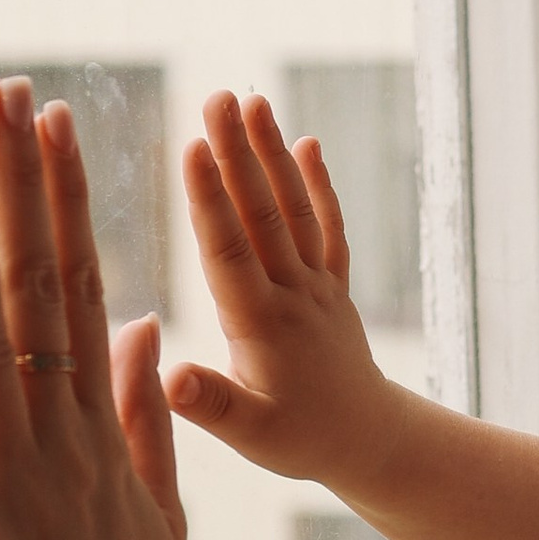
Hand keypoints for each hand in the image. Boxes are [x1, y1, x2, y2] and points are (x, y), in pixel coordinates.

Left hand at [0, 80, 187, 539]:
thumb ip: (146, 419)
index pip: (83, 293)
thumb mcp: (159, 521)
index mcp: (103, 436)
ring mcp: (12, 485)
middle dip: (24, 190)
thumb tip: (138, 324)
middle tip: (11, 98)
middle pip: (40, 293)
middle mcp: (60, 444)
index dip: (67, 205)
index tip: (57, 129)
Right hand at [167, 90, 396, 488]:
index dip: (209, 199)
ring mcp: (317, 284)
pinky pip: (328, 227)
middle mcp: (292, 293)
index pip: (230, 251)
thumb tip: (169, 376)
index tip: (192, 146)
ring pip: (293, 209)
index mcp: (262, 324)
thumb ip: (208, 404)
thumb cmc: (300, 441)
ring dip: (272, 154)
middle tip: (216, 97)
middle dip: (236, 153)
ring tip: (252, 101)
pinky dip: (318, 185)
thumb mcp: (248, 434)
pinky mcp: (333, 286)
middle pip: (261, 213)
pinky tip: (306, 143)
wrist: (370, 442)